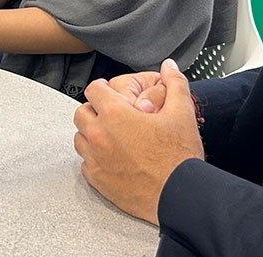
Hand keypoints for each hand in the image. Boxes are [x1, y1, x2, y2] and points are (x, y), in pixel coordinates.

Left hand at [73, 59, 203, 223]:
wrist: (179, 195)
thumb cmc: (179, 157)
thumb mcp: (182, 112)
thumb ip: (175, 83)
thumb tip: (169, 66)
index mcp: (116, 114)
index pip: (94, 89)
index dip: (102, 87)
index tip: (108, 91)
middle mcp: (99, 135)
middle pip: (81, 113)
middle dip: (93, 109)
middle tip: (109, 113)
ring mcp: (96, 159)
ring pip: (80, 138)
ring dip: (91, 133)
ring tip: (109, 135)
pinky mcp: (98, 181)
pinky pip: (85, 163)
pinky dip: (93, 158)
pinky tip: (110, 157)